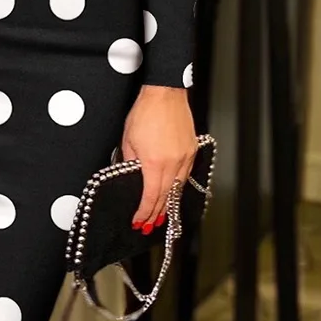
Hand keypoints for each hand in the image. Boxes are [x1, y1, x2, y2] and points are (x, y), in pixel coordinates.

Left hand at [121, 85, 197, 232]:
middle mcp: (173, 162)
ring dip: (169, 203)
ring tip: (162, 215)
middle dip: (157, 214)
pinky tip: (173, 192)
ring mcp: (185, 157)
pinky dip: (178, 186)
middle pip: (166, 196)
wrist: (165, 94)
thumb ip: (129, 162)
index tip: (139, 221)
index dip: (144, 212)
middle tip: (150, 226)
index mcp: (154, 162)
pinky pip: (185, 174)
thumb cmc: (145, 112)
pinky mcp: (192, 150)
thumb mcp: (128, 140)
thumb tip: (130, 175)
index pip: (150, 196)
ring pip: (177, 188)